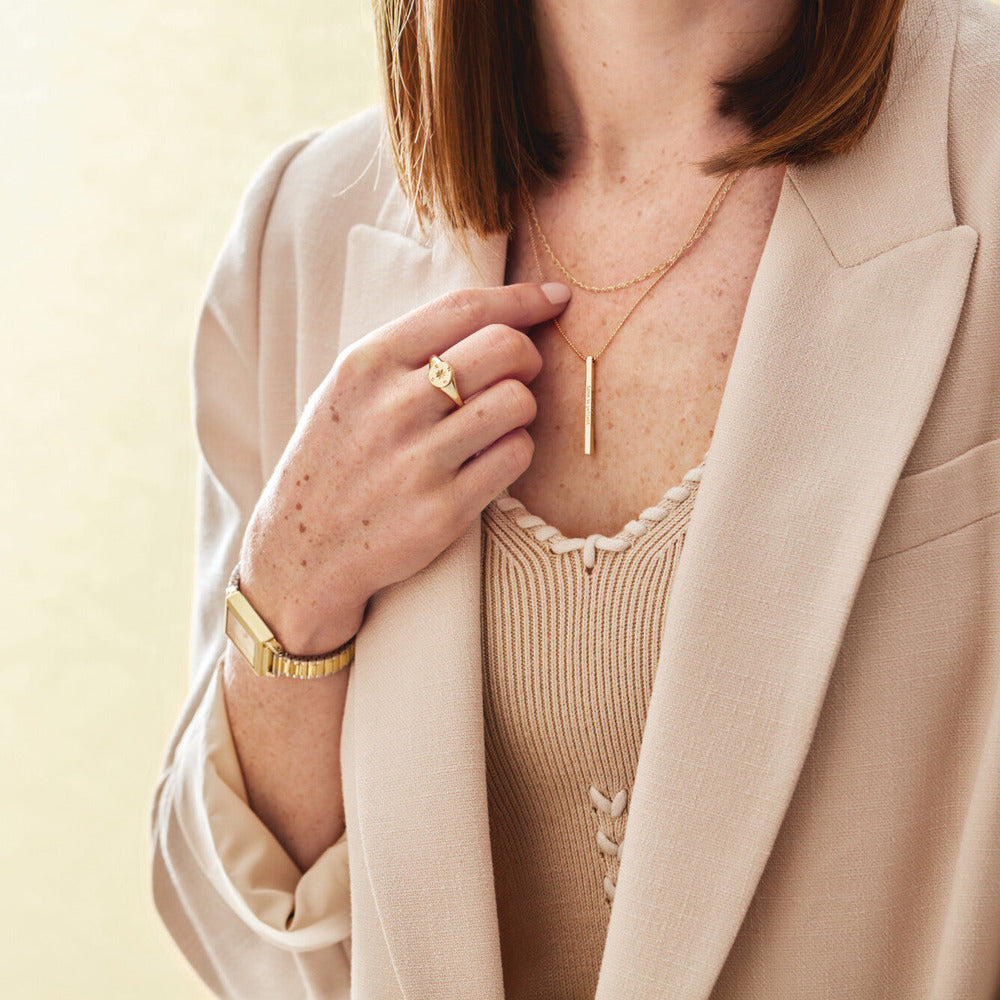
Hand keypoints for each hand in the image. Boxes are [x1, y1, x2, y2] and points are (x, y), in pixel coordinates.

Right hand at [238, 280, 571, 654]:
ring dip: (522, 408)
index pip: (464, 308)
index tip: (554, 299)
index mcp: (367, 364)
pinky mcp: (445, 509)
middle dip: (528, 355)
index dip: (522, 298)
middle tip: (522, 372)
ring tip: (498, 422)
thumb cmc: (337, 459)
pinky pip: (517, 455)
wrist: (303, 549)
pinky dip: (516, 451)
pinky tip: (492, 459)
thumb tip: (499, 316)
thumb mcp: (349, 389)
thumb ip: (411, 352)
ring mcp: (420, 460)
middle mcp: (394, 406)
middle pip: (504, 348)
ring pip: (518, 401)